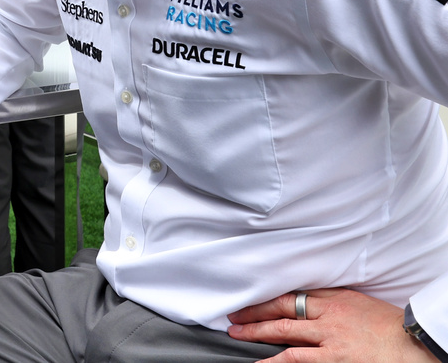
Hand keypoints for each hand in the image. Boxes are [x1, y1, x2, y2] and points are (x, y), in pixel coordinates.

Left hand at [227, 288, 437, 361]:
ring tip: (237, 333)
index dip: (268, 297)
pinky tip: (262, 362)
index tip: (250, 299)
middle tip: (233, 315)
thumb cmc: (391, 327)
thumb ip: (333, 301)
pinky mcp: (334, 359)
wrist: (415, 344)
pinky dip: (276, 361)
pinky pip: (297, 359)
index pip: (292, 293)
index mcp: (335, 298)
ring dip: (256, 332)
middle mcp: (328, 314)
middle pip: (282, 307)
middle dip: (254, 311)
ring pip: (284, 332)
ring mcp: (329, 338)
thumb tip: (309, 302)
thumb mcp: (360, 304)